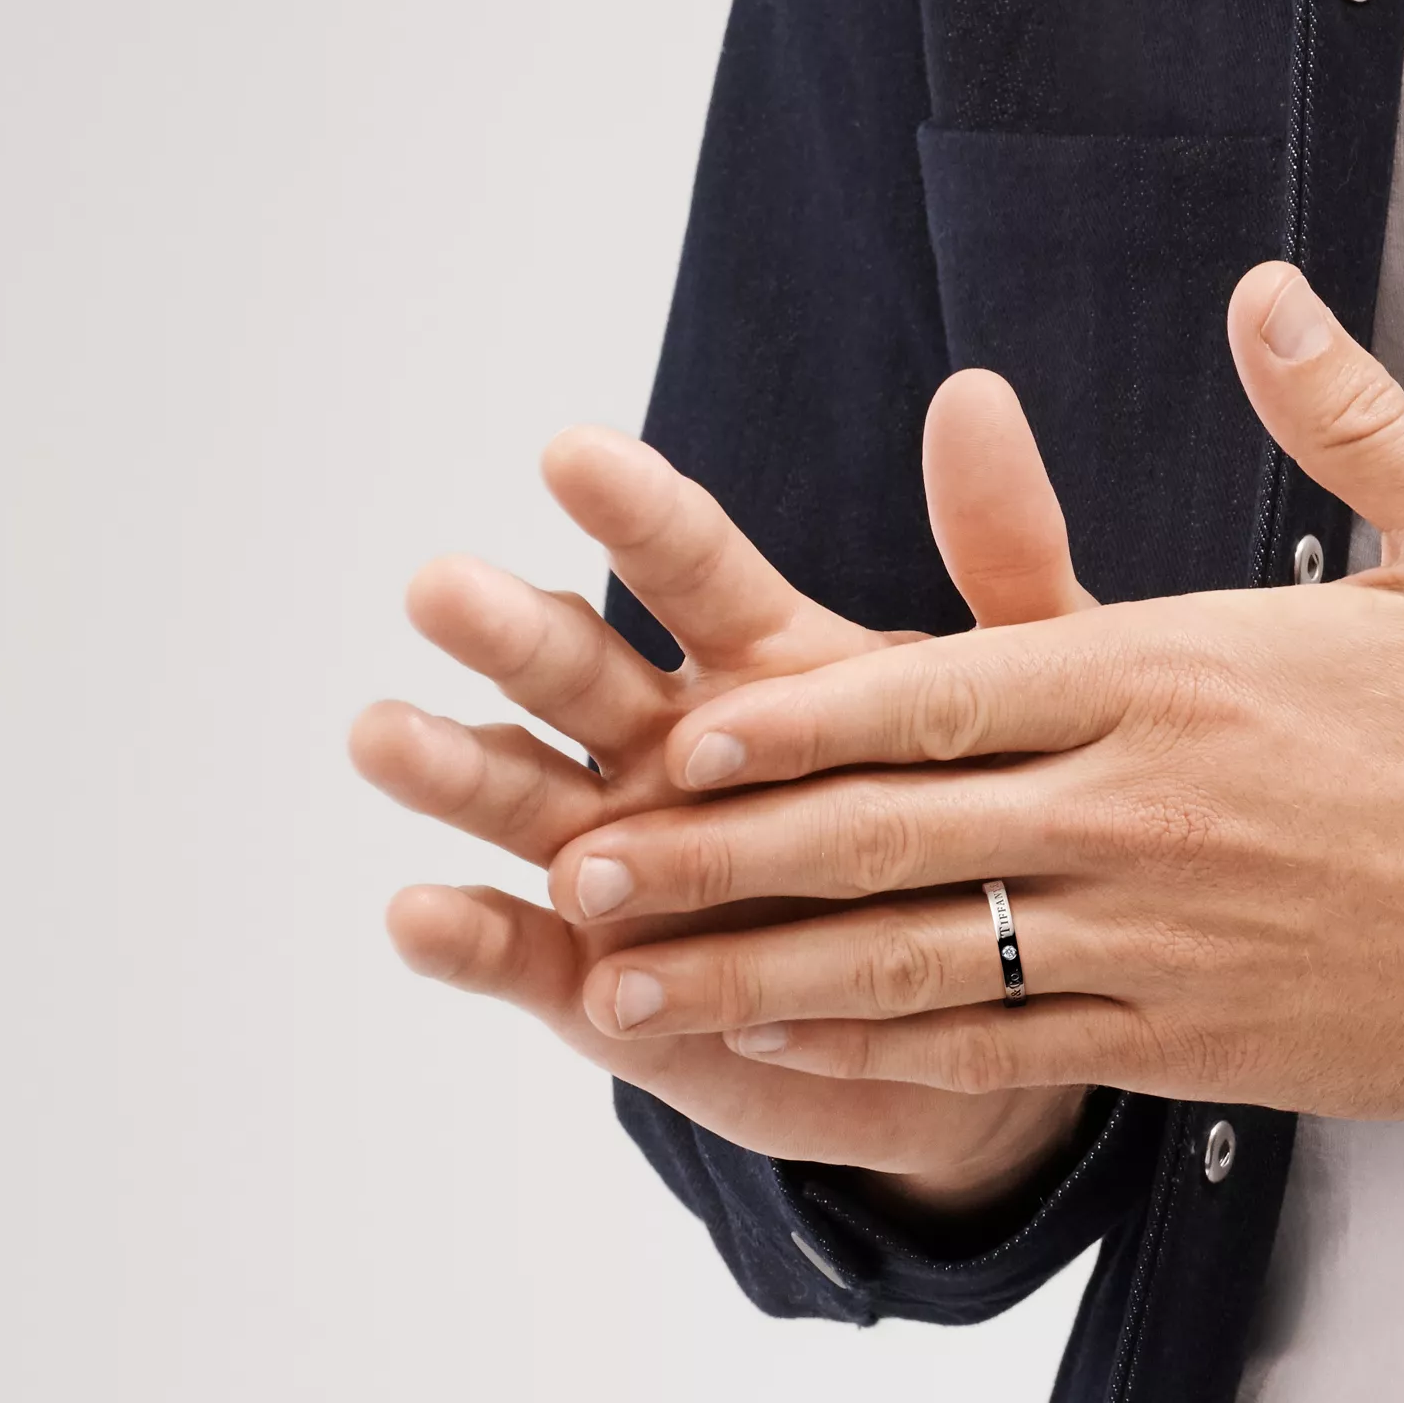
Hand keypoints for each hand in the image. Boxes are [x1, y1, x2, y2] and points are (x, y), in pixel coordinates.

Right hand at [350, 371, 1092, 1212]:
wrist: (970, 1014)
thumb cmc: (986, 836)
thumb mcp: (1020, 703)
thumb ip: (1003, 562)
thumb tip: (977, 388)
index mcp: (762, 670)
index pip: (690, 571)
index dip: (638, 517)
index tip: (572, 453)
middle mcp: (666, 751)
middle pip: (576, 674)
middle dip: (511, 635)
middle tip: (440, 586)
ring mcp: (620, 862)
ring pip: (522, 799)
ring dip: (454, 770)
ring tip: (383, 735)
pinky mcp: (596, 979)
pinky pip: (520, 956)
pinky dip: (468, 941)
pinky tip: (418, 913)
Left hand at [550, 264, 1403, 1119]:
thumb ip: (1342, 413)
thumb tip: (1264, 289)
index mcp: (1185, 673)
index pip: (948, 688)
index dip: (801, 717)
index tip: (684, 725)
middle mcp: (1148, 809)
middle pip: (891, 829)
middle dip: (721, 852)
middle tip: (586, 863)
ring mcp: (1163, 939)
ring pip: (916, 958)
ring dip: (752, 968)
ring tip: (618, 983)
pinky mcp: (1192, 1042)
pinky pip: (1003, 1051)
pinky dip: (877, 1053)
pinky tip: (776, 1054)